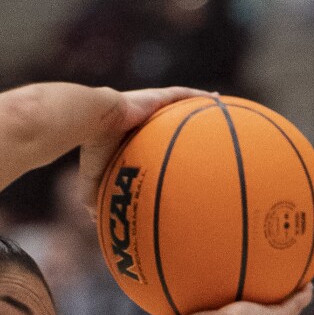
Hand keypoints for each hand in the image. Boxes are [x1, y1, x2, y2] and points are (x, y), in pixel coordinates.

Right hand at [76, 86, 208, 216]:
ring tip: (221, 114)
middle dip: (185, 127)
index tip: (179, 157)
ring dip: (198, 109)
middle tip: (204, 139)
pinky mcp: (158, 96)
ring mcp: (151, 106)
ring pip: (180, 105)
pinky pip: (184, 94)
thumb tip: (95, 220)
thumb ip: (96, 199)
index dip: (164, 147)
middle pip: (169, 122)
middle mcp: (142, 120)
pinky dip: (201, 96)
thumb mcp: (93, 181)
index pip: (150, 141)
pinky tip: (219, 99)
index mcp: (128, 136)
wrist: (94, 122)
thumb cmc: (93, 151)